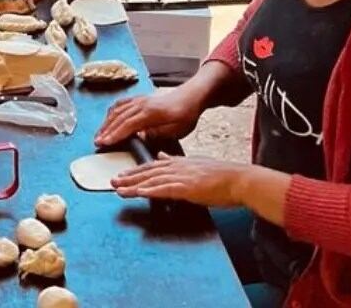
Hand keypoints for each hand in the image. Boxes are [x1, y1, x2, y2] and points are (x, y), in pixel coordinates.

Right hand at [96, 89, 203, 146]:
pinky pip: (122, 104)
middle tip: (96, 141)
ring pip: (118, 110)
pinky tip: (109, 118)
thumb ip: (157, 134)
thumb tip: (140, 137)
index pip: (127, 125)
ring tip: (99, 133)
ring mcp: (139, 99)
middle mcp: (141, 104)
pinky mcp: (140, 98)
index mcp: (150, 113)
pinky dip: (112, 111)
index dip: (114, 134)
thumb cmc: (185, 114)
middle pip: (119, 117)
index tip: (104, 143)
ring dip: (107, 122)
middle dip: (106, 130)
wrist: (191, 95)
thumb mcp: (176, 130)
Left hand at [112, 154, 250, 208]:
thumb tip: (161, 157)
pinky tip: (140, 193)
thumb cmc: (220, 175)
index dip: (135, 171)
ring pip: (152, 181)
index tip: (121, 175)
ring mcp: (181, 177)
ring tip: (119, 189)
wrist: (238, 179)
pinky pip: (165, 189)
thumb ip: (176, 161)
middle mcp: (176, 167)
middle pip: (147, 172)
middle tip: (112, 181)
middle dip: (128, 178)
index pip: (151, 167)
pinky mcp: (188, 187)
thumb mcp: (195, 164)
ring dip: (134, 185)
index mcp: (177, 163)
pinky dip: (151, 190)